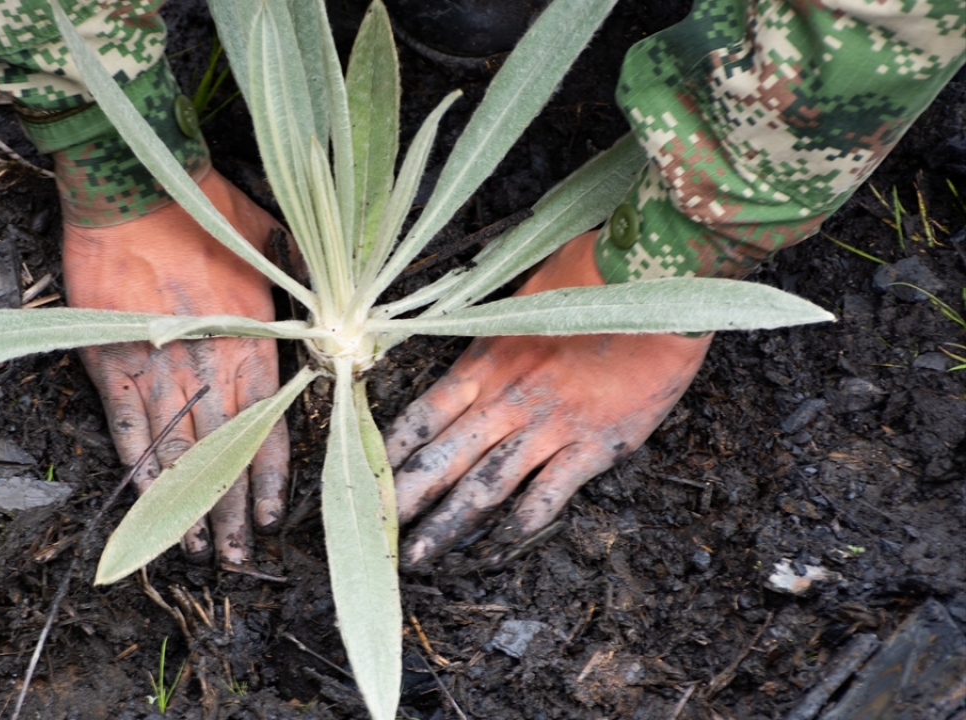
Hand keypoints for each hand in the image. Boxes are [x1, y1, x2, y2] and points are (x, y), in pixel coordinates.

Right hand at [63, 170, 287, 565]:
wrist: (132, 188)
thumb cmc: (205, 207)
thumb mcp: (271, 241)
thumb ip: (296, 288)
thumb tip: (328, 319)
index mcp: (251, 336)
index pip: (267, 421)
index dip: (269, 475)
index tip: (272, 517)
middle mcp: (208, 358)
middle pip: (225, 447)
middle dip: (231, 506)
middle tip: (234, 556)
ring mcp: (158, 363)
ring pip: (178, 447)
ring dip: (188, 501)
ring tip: (196, 547)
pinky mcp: (113, 359)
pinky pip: (128, 424)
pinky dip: (140, 467)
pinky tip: (149, 502)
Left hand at [384, 231, 711, 569]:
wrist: (656, 275)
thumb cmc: (589, 272)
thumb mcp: (521, 299)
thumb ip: (492, 336)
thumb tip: (469, 355)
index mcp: (484, 362)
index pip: (422, 417)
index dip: (390, 453)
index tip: (364, 479)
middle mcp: (507, 399)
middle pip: (442, 459)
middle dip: (405, 500)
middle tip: (374, 534)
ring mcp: (549, 424)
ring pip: (485, 485)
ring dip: (448, 523)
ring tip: (418, 557)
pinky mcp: (596, 442)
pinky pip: (551, 491)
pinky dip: (524, 522)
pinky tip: (501, 547)